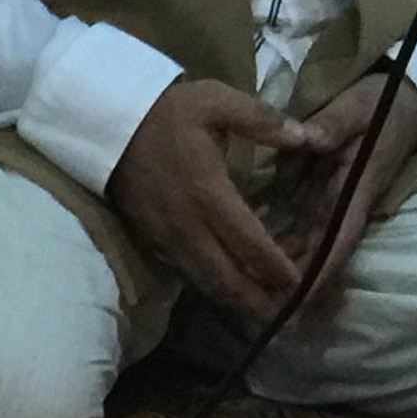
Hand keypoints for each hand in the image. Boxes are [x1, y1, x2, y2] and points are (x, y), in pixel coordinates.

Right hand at [107, 76, 316, 321]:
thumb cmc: (167, 112)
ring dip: (239, 301)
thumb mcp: (217, 101)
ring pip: (208, 284)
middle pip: (228, 280)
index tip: (304, 283)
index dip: (279, 269)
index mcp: (209, 194)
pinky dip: (217, 286)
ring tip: (270, 312)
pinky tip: (237, 285)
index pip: (250, 245)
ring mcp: (169, 239)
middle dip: (261, 303)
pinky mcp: (155, 241)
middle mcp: (189, 226)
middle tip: (293, 316)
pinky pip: (191, 273)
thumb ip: (264, 121)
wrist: (106, 124)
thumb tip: (310, 137)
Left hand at [261, 71, 416, 297]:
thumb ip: (332, 124)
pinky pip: (298, 217)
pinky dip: (277, 233)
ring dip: (280, 260)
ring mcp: (332, 197)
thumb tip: (307, 140)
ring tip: (245, 282)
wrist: (404, 98)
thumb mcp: (358, 107)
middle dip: (291, 278)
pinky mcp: (323, 187)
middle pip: (316, 249)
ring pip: (305, 238)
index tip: (297, 300)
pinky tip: (247, 241)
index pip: (337, 240)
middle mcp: (343, 202)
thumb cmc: (383, 105)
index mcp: (355, 190)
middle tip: (256, 303)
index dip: (319, 272)